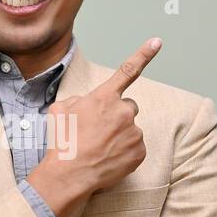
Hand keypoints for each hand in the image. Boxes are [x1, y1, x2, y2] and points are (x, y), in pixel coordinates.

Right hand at [28, 37, 161, 211]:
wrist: (70, 175)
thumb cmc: (62, 142)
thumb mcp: (59, 111)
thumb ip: (77, 100)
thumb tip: (85, 104)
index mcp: (104, 98)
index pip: (127, 71)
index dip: (144, 54)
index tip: (157, 42)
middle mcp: (123, 112)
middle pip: (128, 107)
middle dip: (117, 115)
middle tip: (99, 131)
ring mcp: (134, 133)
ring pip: (131, 129)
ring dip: (120, 135)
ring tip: (100, 148)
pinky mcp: (139, 152)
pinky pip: (135, 148)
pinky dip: (124, 152)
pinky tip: (108, 158)